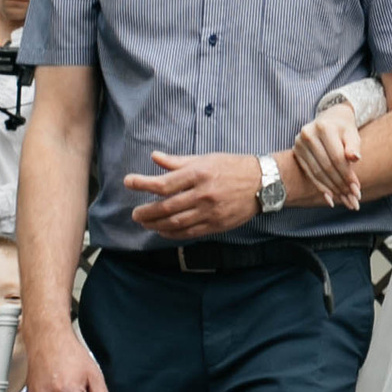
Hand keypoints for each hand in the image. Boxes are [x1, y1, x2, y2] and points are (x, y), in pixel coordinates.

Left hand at [123, 150, 278, 240]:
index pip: (163, 183)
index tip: (128, 182)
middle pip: (166, 207)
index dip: (142, 183)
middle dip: (146, 212)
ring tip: (145, 223)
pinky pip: (189, 233)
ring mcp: (210, 212)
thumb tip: (155, 157)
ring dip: (156, 225)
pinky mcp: (216, 225)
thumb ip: (178, 161)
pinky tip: (163, 231)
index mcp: (199, 173)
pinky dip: (173, 234)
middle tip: (135, 213)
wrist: (264, 183)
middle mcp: (203, 194)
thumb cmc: (233, 167)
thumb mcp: (205, 158)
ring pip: (175, 223)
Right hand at [289, 100, 361, 208]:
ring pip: (317, 173)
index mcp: (324, 127)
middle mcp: (308, 134)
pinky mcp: (297, 152)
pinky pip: (310, 174)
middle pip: (326, 167)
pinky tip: (331, 198)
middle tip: (353, 199)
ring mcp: (299, 144)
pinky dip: (321, 187)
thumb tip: (355, 158)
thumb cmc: (344, 128)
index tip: (357, 189)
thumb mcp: (352, 133)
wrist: (329, 118)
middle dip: (341, 185)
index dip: (347, 175)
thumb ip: (354, 145)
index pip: (337, 157)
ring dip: (332, 190)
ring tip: (345, 200)